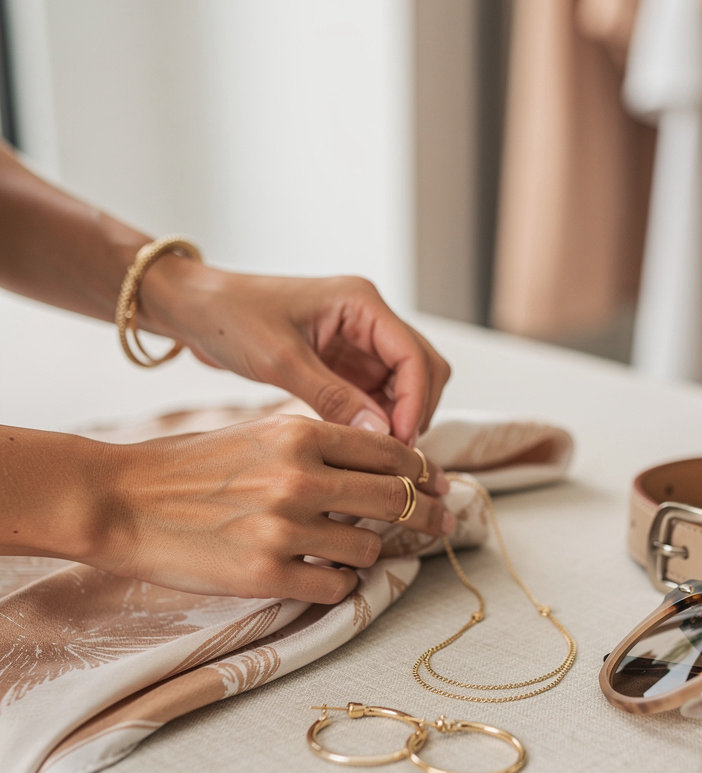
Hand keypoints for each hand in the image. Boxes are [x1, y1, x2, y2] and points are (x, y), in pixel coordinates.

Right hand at [93, 415, 451, 602]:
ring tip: (352, 552)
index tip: (439, 484)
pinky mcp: (266, 575)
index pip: (390, 453)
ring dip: (370, 553)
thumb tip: (382, 465)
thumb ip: (318, 445)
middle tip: (445, 523)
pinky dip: (340, 584)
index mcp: (299, 435)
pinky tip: (325, 577)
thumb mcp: (257, 434)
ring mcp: (284, 529)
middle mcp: (299, 478)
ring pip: (368, 548)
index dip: (424, 472)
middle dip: (429, 514)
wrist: (119, 499)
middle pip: (396, 500)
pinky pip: (337, 587)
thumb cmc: (188, 466)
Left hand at [143, 264, 449, 444]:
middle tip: (396, 455)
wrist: (193, 309)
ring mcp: (360, 343)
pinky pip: (379, 396)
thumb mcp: (281, 359)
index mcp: (361, 303)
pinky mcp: (346, 365)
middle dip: (416, 411)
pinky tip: (364, 447)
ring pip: (406, 387)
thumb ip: (333, 397)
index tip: (401, 442)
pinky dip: (379, 421)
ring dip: (401, 419)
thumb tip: (380, 436)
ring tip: (379, 456)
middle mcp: (369, 319)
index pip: (415, 355)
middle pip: (423, 370)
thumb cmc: (230, 318)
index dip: (416, 402)